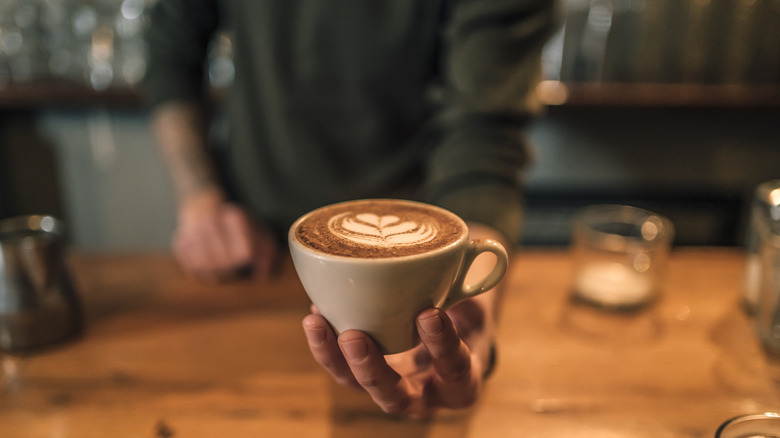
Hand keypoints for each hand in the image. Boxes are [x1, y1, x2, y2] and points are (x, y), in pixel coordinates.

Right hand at [172, 192, 277, 280]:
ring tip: (222, 265)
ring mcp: (192, 231)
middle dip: (233, 268)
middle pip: (226, 263)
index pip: (246, 252)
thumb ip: (267, 253)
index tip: (248, 253)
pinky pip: (192, 269)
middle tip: (234, 263)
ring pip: (207, 268)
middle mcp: (212, 221)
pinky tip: (208, 264)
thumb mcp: (259, 232)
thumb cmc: (236, 226)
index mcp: (235, 217)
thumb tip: (262, 276)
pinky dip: (202, 273)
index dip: (249, 258)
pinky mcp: (179, 243)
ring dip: (217, 273)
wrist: (202, 208)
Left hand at [302, 300, 494, 418]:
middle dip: (372, 370)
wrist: (449, 334)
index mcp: (462, 381)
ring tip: (316, 323)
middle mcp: (426, 395)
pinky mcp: (366, 375)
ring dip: (334, 359)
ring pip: (358, 386)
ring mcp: (392, 388)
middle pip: (395, 397)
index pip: (455, 369)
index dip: (443, 345)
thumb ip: (479, 281)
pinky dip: (325, 345)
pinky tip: (315, 314)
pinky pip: (341, 368)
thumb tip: (485, 248)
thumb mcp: (477, 302)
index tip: (430, 313)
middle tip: (355, 337)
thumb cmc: (465, 316)